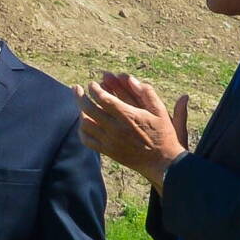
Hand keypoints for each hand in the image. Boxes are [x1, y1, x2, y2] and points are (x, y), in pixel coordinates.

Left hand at [76, 74, 186, 190]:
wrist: (161, 162)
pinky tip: (84, 123)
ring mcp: (110, 141)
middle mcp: (116, 129)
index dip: (94, 89)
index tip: (92, 84)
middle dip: (80, 96)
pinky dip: (82, 130)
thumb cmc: (162, 134)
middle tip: (77, 88)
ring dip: (81, 112)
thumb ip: (146, 92)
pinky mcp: (108, 151)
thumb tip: (130, 78)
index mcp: (129, 116)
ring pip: (86, 124)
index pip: (104, 99)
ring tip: (81, 105)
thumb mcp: (160, 110)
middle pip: (89, 109)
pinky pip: (87, 140)